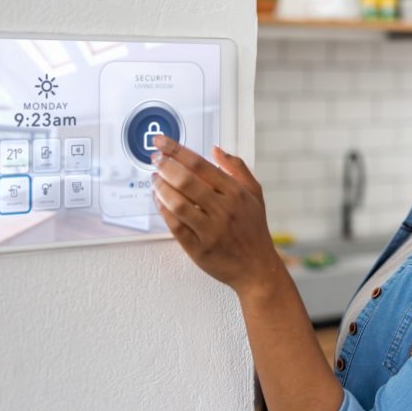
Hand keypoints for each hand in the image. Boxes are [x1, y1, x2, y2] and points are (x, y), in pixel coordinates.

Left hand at [150, 134, 280, 295]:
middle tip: (155, 159)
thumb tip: (216, 150)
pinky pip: (175, 226)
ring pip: (177, 203)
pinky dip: (163, 210)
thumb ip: (237, 168)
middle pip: (186, 181)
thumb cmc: (253, 230)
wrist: (256, 268)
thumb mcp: (254, 194)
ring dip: (161, 187)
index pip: (201, 165)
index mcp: (236, 193)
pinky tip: (159, 200)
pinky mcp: (198, 248)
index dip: (177, 150)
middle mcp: (224, 210)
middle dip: (165, 166)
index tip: (162, 142)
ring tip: (154, 179)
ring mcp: (210, 230)